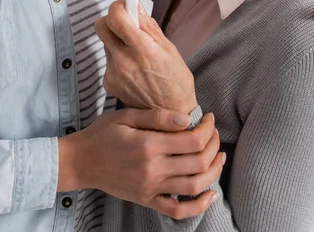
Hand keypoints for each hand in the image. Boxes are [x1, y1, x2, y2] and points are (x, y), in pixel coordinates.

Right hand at [58, 109, 222, 218]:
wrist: (81, 162)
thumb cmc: (104, 133)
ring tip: (219, 156)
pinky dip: (198, 206)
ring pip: (194, 186)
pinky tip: (210, 194)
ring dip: (213, 171)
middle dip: (214, 146)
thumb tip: (187, 118)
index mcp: (149, 145)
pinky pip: (177, 211)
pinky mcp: (147, 200)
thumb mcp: (127, 115)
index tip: (209, 118)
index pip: (192, 140)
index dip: (208, 129)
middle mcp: (152, 170)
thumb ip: (157, 116)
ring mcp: (150, 188)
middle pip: (198, 162)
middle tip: (214, 133)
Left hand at [96, 0, 196, 113]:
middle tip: (126, 23)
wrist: (171, 115)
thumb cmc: (176, 81)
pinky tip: (134, 69)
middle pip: (101, 27)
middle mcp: (124, 61)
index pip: (115, 17)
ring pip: (106, 44)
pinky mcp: (109, 84)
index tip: (126, 5)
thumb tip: (136, 6)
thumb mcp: (169, 49)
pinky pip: (109, 61)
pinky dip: (118, 59)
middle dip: (112, 20)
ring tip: (137, 53)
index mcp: (142, 49)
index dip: (118, 6)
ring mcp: (114, 73)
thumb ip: (149, 26)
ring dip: (117, 41)